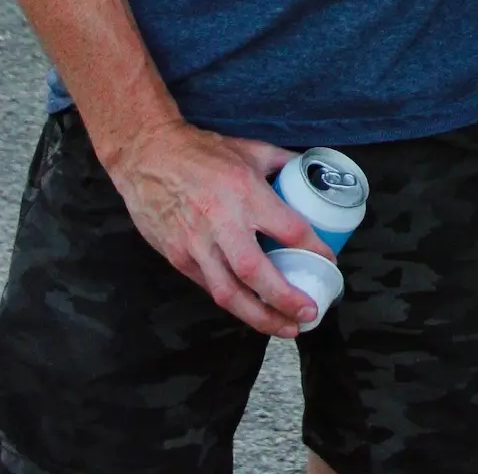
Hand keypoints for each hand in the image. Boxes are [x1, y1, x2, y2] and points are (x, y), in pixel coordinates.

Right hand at [105, 117, 328, 337]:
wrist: (148, 156)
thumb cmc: (202, 151)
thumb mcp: (250, 149)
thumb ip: (282, 163)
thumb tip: (310, 174)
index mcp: (245, 192)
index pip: (289, 229)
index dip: (314, 250)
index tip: (329, 263)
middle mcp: (222, 223)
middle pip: (256, 273)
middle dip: (285, 299)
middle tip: (309, 314)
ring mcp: (196, 245)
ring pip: (229, 294)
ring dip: (259, 317)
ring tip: (284, 328)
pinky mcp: (178, 258)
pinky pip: (210, 287)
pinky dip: (233, 303)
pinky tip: (251, 310)